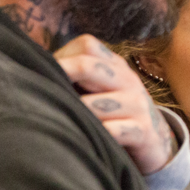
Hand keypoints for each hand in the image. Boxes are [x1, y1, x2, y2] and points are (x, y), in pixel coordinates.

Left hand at [54, 35, 175, 173]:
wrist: (156, 143)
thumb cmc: (115, 116)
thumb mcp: (101, 92)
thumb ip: (77, 80)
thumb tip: (33, 72)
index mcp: (115, 66)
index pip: (87, 45)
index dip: (61, 57)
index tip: (41, 75)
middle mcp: (129, 80)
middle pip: (89, 66)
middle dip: (62, 78)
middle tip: (41, 96)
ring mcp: (138, 105)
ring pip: (96, 104)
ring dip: (75, 115)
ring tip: (61, 123)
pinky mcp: (144, 132)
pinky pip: (114, 131)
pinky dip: (96, 136)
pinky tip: (86, 142)